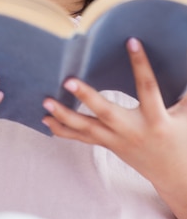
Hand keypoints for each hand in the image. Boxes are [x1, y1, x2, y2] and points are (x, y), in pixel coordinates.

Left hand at [42, 38, 186, 204]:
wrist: (174, 176)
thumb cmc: (181, 139)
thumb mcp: (186, 116)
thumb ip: (186, 92)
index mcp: (156, 119)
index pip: (148, 87)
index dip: (140, 64)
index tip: (131, 41)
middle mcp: (133, 131)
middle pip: (106, 113)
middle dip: (87, 98)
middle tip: (68, 81)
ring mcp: (117, 141)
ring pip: (87, 129)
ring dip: (64, 116)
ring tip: (45, 102)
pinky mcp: (108, 145)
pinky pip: (82, 139)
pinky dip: (63, 130)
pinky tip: (46, 120)